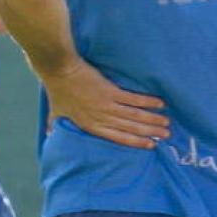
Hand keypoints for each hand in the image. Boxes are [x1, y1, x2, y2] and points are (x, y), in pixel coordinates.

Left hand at [42, 58, 171, 148]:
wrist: (60, 70)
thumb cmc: (57, 91)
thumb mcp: (55, 113)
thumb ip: (55, 126)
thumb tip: (50, 135)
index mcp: (90, 126)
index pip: (117, 138)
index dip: (135, 142)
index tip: (150, 145)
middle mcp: (101, 118)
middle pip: (130, 128)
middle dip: (150, 133)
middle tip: (166, 135)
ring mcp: (107, 105)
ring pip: (135, 116)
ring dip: (152, 120)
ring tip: (166, 123)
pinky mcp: (111, 91)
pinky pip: (133, 99)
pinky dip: (148, 102)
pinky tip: (160, 104)